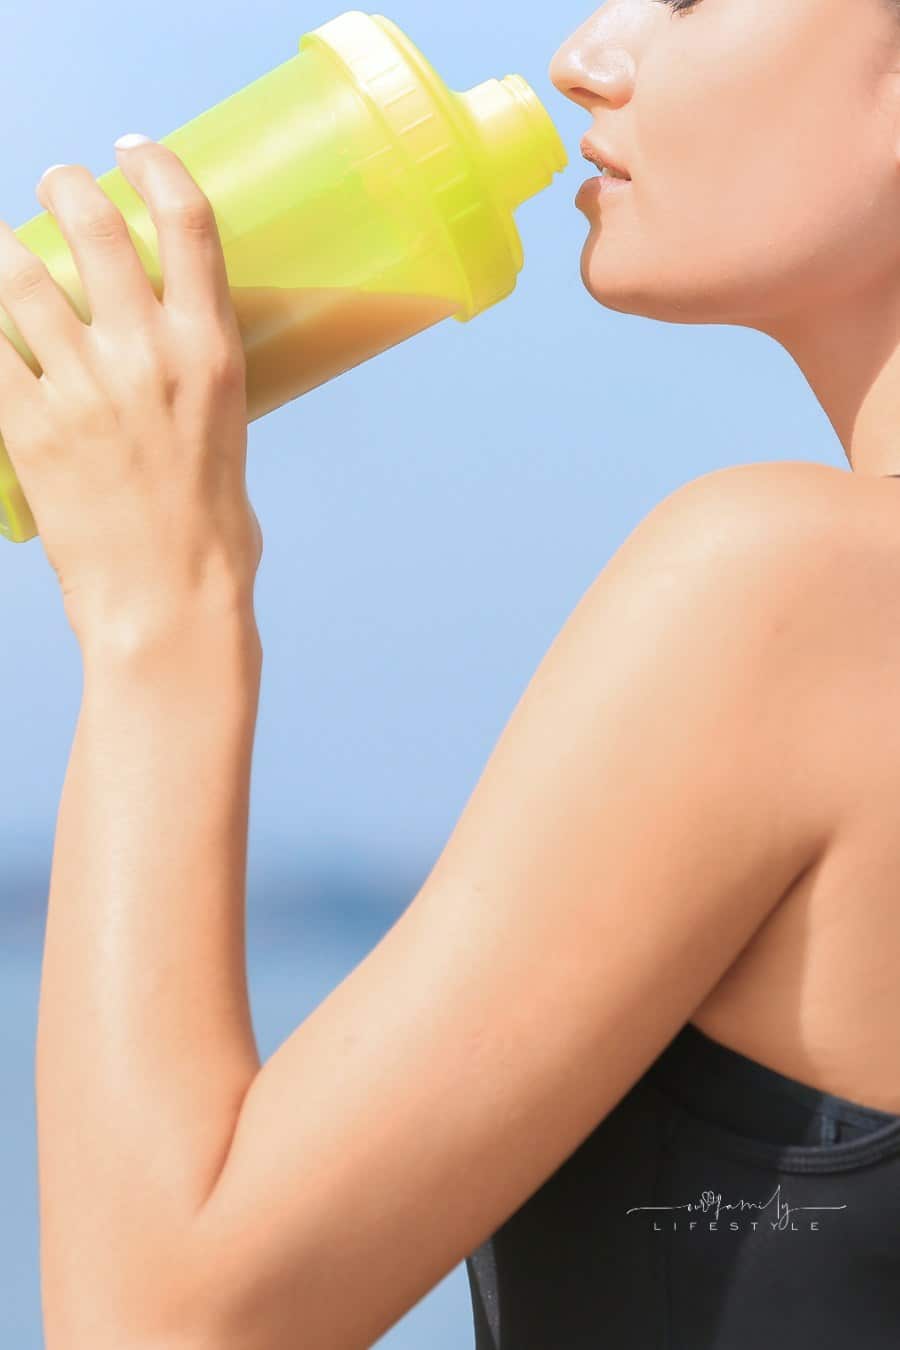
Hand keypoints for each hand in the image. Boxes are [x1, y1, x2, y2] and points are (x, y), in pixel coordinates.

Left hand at [0, 136, 262, 648]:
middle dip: (66, 187)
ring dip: (4, 246)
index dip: (154, 167)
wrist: (168, 603)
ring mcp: (82, 387)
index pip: (187, 223)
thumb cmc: (211, 539)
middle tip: (56, 187)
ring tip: (2, 246)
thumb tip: (170, 380)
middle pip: (94, 226)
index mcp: (210, 353)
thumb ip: (196, 392)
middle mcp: (147, 354)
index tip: (129, 151)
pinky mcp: (28, 425)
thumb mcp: (228, 442)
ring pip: (20, 275)